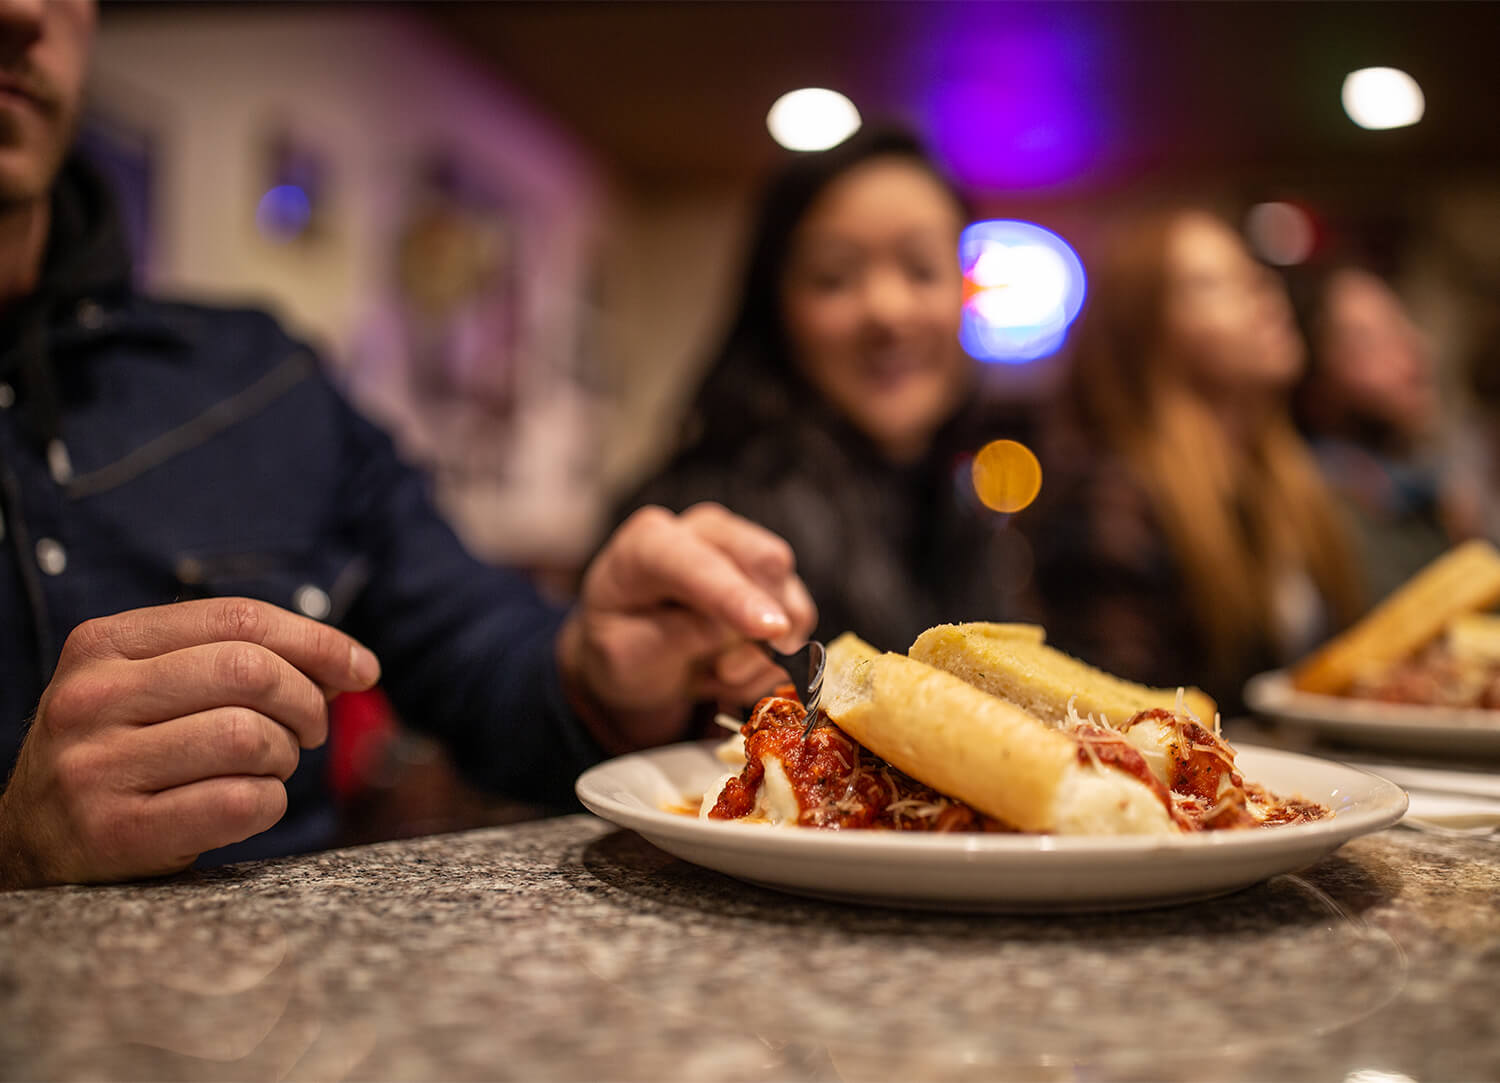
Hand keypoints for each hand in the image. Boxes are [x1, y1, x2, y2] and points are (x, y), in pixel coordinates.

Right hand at [0, 598, 380, 888]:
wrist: (31, 841)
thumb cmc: (123, 750)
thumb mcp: (152, 684)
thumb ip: (237, 658)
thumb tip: (353, 665)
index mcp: (105, 644)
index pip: (238, 619)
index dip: (318, 641)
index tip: (361, 669)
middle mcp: (91, 698)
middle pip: (250, 672)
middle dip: (305, 701)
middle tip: (309, 730)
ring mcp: (96, 767)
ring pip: (248, 736)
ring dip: (283, 757)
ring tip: (268, 767)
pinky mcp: (114, 832)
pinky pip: (236, 803)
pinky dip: (268, 803)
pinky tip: (250, 804)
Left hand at [559, 503, 816, 749]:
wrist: (635, 652)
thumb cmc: (622, 646)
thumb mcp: (624, 654)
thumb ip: (674, 637)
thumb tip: (734, 632)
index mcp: (648, 542)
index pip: (699, 564)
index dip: (736, 596)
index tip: (770, 629)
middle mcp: (704, 532)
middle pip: (765, 561)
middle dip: (759, 629)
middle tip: (722, 673)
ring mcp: (744, 551)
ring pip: (790, 600)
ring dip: (762, 658)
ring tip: (717, 674)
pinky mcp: (774, 580)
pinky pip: (799, 625)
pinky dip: (772, 662)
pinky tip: (735, 670)